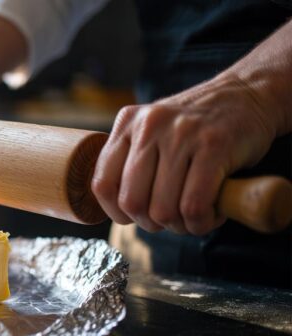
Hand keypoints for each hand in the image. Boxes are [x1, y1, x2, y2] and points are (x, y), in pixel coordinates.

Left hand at [91, 74, 277, 235]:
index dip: (117, 212)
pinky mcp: (214, 146)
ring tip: (194, 215)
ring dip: (180, 225)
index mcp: (128, 123)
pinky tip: (211, 214)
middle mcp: (149, 126)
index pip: (102, 184)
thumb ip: (132, 159)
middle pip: (132, 202)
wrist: (249, 93)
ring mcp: (181, 134)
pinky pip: (193, 206)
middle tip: (170, 218)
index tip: (135, 217)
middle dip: (151, 223)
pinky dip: (201, 222)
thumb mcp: (154, 130)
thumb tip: (118, 208)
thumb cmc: (197, 125)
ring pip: (163, 209)